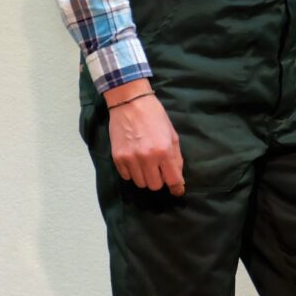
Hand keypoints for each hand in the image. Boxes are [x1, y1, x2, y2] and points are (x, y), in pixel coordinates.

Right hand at [105, 80, 184, 194]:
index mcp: (164, 151)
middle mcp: (147, 158)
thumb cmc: (155, 117)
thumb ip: (176, 157)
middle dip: (159, 180)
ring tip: (147, 163)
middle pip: (154, 186)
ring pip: (140, 183)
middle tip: (159, 170)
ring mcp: (130, 159)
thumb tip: (178, 177)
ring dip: (146, 177)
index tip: (177, 191)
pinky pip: (127, 177)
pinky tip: (135, 160)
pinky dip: (133, 173)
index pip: (172, 179)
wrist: (130, 103)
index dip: (176, 188)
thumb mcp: (172, 134)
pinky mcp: (117, 158)